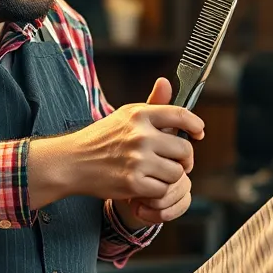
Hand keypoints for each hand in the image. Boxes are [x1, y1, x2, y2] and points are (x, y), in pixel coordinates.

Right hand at [27, 78, 203, 207]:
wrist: (73, 161)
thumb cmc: (102, 137)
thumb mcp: (125, 115)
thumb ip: (152, 104)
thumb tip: (166, 82)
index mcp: (140, 115)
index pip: (181, 115)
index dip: (195, 125)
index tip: (199, 132)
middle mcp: (141, 135)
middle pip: (184, 149)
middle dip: (186, 159)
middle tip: (179, 162)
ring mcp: (137, 160)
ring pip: (176, 172)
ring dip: (171, 176)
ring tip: (159, 173)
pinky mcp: (133, 182)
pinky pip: (162, 189)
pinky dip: (158, 190)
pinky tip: (148, 184)